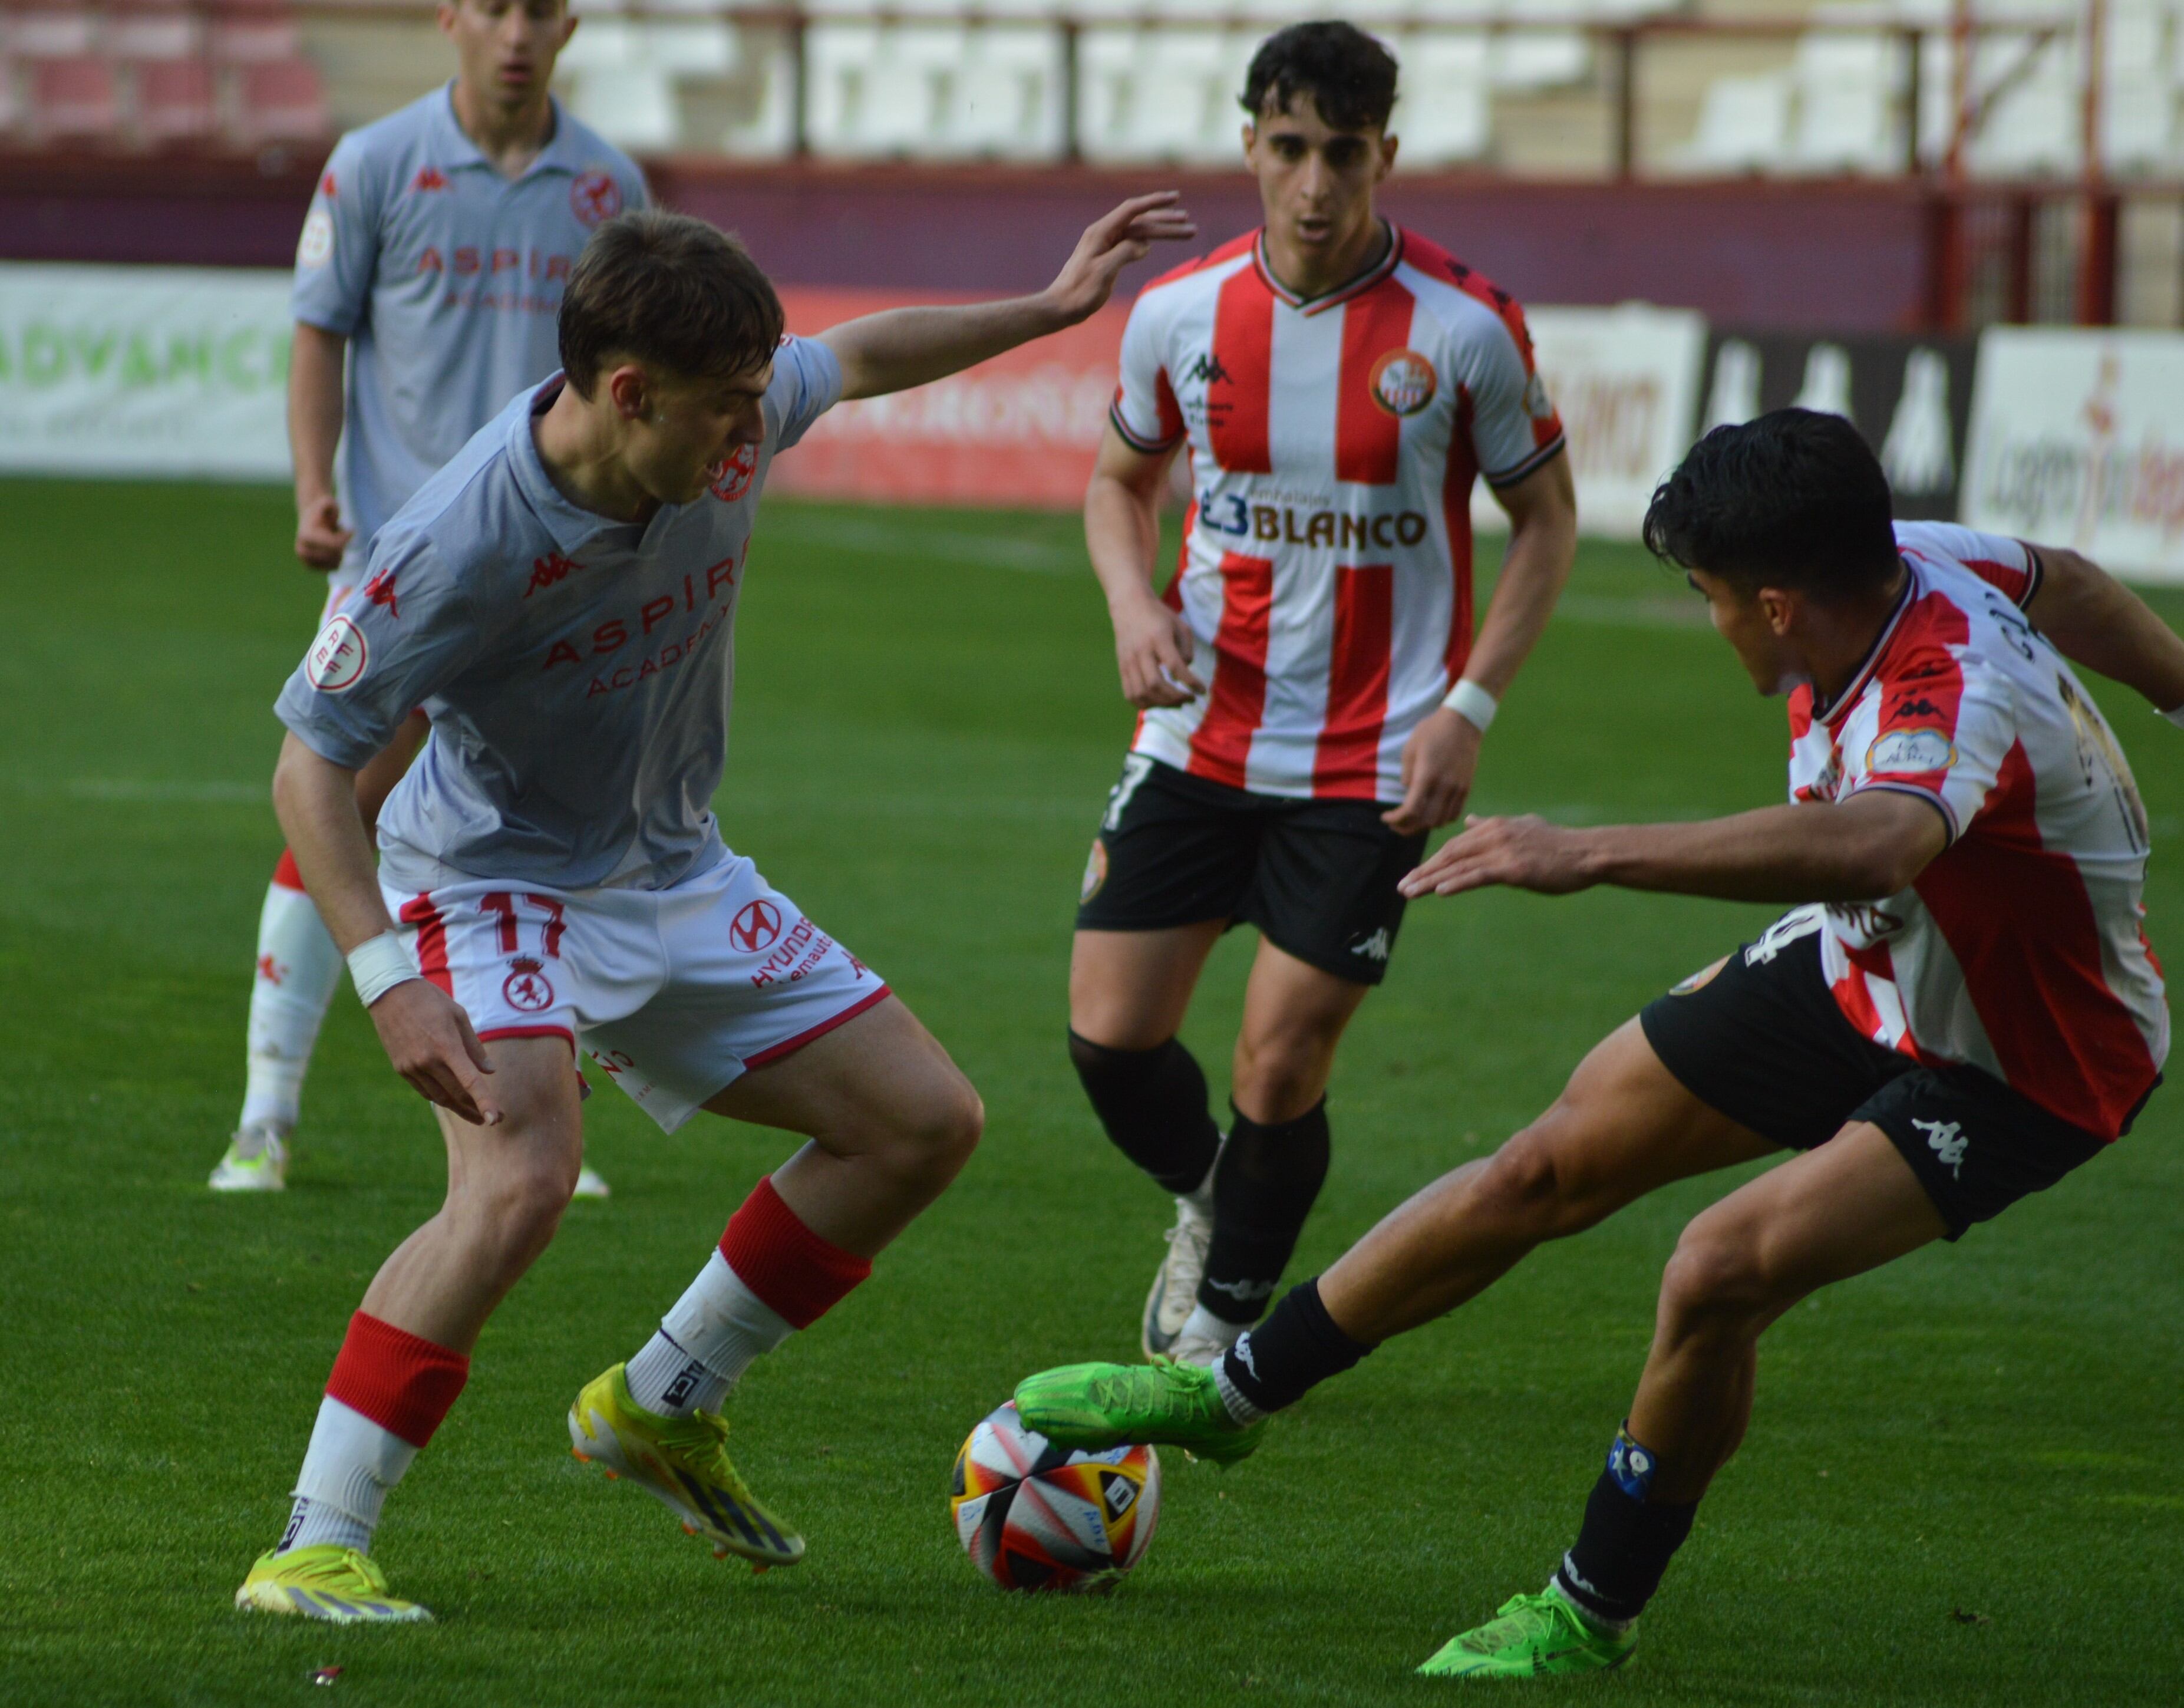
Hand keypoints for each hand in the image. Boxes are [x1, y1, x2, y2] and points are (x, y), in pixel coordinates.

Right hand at [295, 491, 352, 570]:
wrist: (310, 518)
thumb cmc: (322, 511)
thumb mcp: (327, 503)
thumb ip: (329, 505)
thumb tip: (329, 506)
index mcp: (306, 536)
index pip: (334, 545)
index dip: (345, 538)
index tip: (351, 530)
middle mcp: (302, 550)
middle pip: (335, 555)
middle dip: (342, 545)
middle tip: (341, 534)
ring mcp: (306, 560)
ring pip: (335, 563)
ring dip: (340, 552)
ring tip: (335, 540)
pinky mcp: (311, 567)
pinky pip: (333, 567)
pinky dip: (337, 559)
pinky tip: (333, 548)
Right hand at [367, 979, 501, 1125]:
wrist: (390, 993)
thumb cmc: (430, 1000)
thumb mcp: (458, 1015)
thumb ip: (474, 1046)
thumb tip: (489, 1071)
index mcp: (445, 1045)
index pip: (469, 1081)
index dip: (485, 1101)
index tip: (496, 1119)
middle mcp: (427, 1060)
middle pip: (457, 1094)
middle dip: (478, 1109)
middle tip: (497, 1118)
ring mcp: (412, 1066)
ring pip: (440, 1097)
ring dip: (460, 1109)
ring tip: (477, 1116)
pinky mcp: (401, 1068)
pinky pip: (425, 1090)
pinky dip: (441, 1098)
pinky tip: (453, 1102)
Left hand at [1042, 193, 1197, 325]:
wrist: (1060, 307)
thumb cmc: (1079, 291)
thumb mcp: (1103, 272)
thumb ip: (1124, 254)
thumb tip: (1144, 244)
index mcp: (1101, 232)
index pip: (1132, 210)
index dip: (1155, 203)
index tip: (1175, 199)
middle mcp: (1104, 234)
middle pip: (1140, 222)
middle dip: (1166, 222)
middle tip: (1190, 225)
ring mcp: (1106, 245)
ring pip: (1138, 233)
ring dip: (1161, 233)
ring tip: (1185, 233)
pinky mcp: (1107, 257)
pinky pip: (1131, 244)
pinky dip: (1147, 242)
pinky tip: (1156, 243)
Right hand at [1112, 590, 1203, 707]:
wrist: (1129, 605)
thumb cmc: (1159, 616)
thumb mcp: (1180, 626)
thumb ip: (1187, 649)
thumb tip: (1184, 673)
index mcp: (1158, 637)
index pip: (1174, 666)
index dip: (1190, 682)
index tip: (1202, 691)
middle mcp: (1141, 651)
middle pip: (1155, 684)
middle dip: (1175, 697)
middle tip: (1190, 699)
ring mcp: (1128, 661)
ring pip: (1141, 693)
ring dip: (1161, 704)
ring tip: (1176, 703)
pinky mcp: (1122, 667)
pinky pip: (1130, 694)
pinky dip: (1145, 704)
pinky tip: (1158, 702)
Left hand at [1381, 707, 1480, 834]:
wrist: (1463, 722)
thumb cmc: (1432, 731)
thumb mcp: (1410, 749)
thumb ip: (1407, 775)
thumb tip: (1407, 792)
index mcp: (1427, 776)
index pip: (1411, 810)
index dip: (1396, 819)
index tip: (1386, 818)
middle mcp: (1444, 787)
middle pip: (1425, 821)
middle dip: (1406, 827)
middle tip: (1395, 824)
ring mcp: (1458, 789)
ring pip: (1441, 821)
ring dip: (1423, 826)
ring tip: (1411, 821)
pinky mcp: (1467, 788)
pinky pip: (1454, 814)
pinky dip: (1441, 820)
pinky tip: (1431, 815)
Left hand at [1399, 814, 1597, 898]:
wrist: (1587, 853)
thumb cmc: (1557, 845)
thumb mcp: (1522, 827)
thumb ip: (1492, 825)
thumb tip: (1469, 821)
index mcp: (1495, 826)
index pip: (1456, 846)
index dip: (1433, 861)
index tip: (1415, 875)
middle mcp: (1495, 835)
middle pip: (1450, 855)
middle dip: (1424, 871)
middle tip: (1402, 886)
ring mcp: (1504, 851)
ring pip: (1459, 866)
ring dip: (1431, 880)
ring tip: (1410, 892)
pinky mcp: (1515, 868)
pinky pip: (1479, 876)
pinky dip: (1457, 882)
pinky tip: (1440, 891)